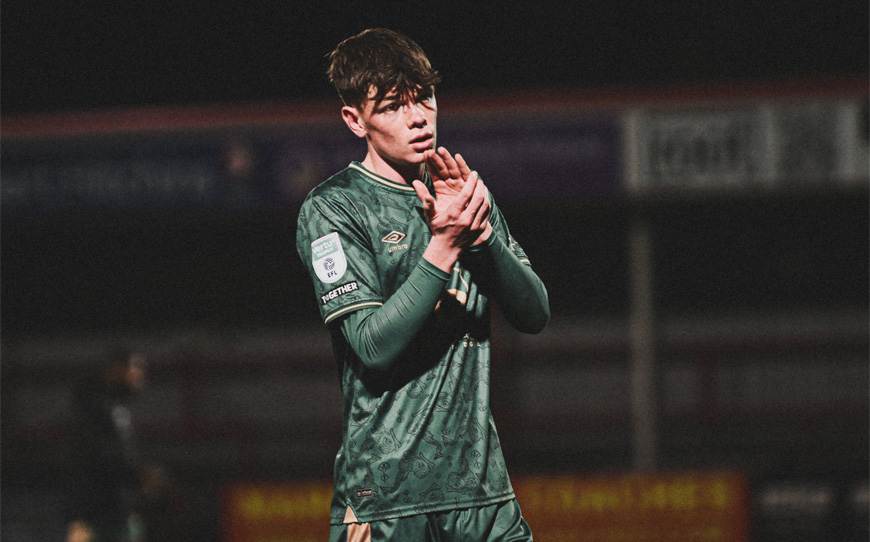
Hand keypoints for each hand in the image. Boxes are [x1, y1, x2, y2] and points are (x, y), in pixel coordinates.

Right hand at [412, 154, 490, 270]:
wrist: (447, 249)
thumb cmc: (438, 229)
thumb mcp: (430, 216)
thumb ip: (427, 201)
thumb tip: (416, 183)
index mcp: (454, 214)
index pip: (466, 194)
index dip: (471, 182)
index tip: (473, 174)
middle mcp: (466, 219)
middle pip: (478, 198)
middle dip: (480, 186)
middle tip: (479, 179)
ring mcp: (474, 225)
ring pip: (485, 205)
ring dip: (485, 194)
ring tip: (482, 186)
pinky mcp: (480, 229)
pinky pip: (487, 213)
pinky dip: (487, 203)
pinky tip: (484, 198)